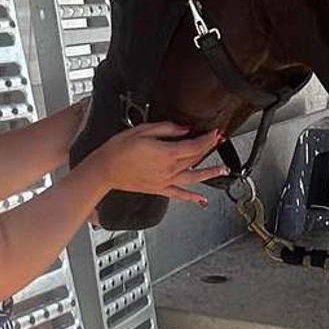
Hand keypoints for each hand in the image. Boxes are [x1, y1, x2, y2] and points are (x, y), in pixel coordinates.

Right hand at [92, 122, 225, 207]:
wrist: (105, 169)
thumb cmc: (119, 149)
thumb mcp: (143, 130)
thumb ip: (167, 129)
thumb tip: (184, 128)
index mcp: (167, 153)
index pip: (195, 146)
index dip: (208, 139)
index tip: (216, 133)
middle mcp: (169, 169)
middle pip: (195, 159)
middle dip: (209, 149)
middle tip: (218, 141)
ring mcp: (165, 181)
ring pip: (193, 177)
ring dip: (210, 173)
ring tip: (223, 170)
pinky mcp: (159, 189)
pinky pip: (180, 195)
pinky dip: (192, 198)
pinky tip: (201, 200)